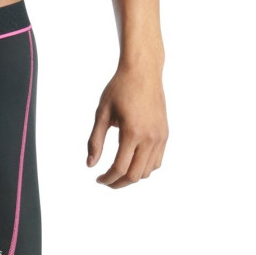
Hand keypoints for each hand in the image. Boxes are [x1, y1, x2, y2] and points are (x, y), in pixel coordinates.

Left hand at [87, 64, 167, 187]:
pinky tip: (132, 162)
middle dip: (119, 183)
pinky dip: (144, 167)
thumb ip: (96, 140)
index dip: (107, 178)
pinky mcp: (164, 133)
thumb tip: (91, 165)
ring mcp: (160, 136)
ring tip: (117, 173)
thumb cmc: (119, 88)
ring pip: (148, 171)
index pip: (120, 168)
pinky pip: (157, 160)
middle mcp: (150, 137)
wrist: (143, 71)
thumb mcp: (102, 112)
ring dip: (132, 177)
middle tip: (106, 181)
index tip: (98, 179)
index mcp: (132, 132)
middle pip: (135, 175)